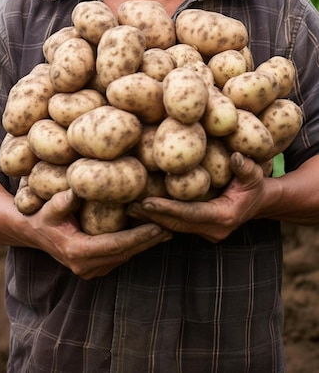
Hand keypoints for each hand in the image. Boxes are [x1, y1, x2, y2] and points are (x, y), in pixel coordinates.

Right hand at [25, 188, 171, 278]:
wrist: (32, 233)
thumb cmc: (42, 215)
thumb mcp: (51, 205)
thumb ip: (64, 199)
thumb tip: (79, 187)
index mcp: (77, 252)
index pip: (115, 245)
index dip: (138, 236)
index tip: (158, 227)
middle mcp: (85, 266)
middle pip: (124, 254)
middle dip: (148, 240)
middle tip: (171, 227)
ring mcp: (90, 270)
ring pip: (124, 257)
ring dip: (145, 244)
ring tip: (166, 229)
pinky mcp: (94, 268)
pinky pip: (119, 256)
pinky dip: (135, 245)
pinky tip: (150, 234)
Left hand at [127, 153, 266, 242]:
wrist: (261, 202)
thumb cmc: (256, 184)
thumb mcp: (254, 174)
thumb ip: (245, 167)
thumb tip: (236, 157)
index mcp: (224, 217)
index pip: (190, 213)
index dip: (168, 208)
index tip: (147, 202)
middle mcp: (213, 230)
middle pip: (177, 223)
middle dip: (153, 215)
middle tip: (129, 205)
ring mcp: (206, 232)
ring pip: (175, 227)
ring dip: (153, 218)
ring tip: (129, 208)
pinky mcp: (200, 229)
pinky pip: (177, 225)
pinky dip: (160, 218)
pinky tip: (142, 211)